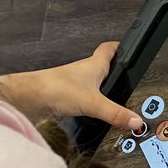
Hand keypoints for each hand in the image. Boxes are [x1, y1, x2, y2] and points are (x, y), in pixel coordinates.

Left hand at [0, 42, 143, 130]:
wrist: (31, 96)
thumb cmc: (58, 89)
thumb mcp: (94, 103)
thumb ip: (115, 113)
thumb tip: (136, 121)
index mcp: (94, 65)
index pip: (109, 49)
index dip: (119, 47)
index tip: (127, 47)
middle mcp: (84, 70)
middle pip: (102, 64)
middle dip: (113, 68)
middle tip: (124, 75)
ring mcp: (74, 81)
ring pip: (92, 79)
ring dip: (101, 84)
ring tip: (113, 95)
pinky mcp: (65, 92)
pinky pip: (82, 93)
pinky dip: (90, 98)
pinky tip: (92, 109)